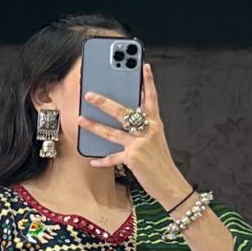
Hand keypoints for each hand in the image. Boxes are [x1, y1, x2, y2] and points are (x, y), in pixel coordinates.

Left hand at [78, 62, 189, 208]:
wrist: (170, 185)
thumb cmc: (161, 163)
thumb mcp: (156, 141)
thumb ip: (144, 128)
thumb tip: (125, 120)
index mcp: (155, 124)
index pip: (151, 98)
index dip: (148, 82)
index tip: (143, 66)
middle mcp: (148, 131)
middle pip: (124, 112)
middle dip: (105, 102)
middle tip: (90, 94)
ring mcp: (140, 144)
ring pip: (113, 132)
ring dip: (95, 126)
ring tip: (81, 119)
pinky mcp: (133, 159)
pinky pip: (113, 158)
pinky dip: (103, 160)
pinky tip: (93, 160)